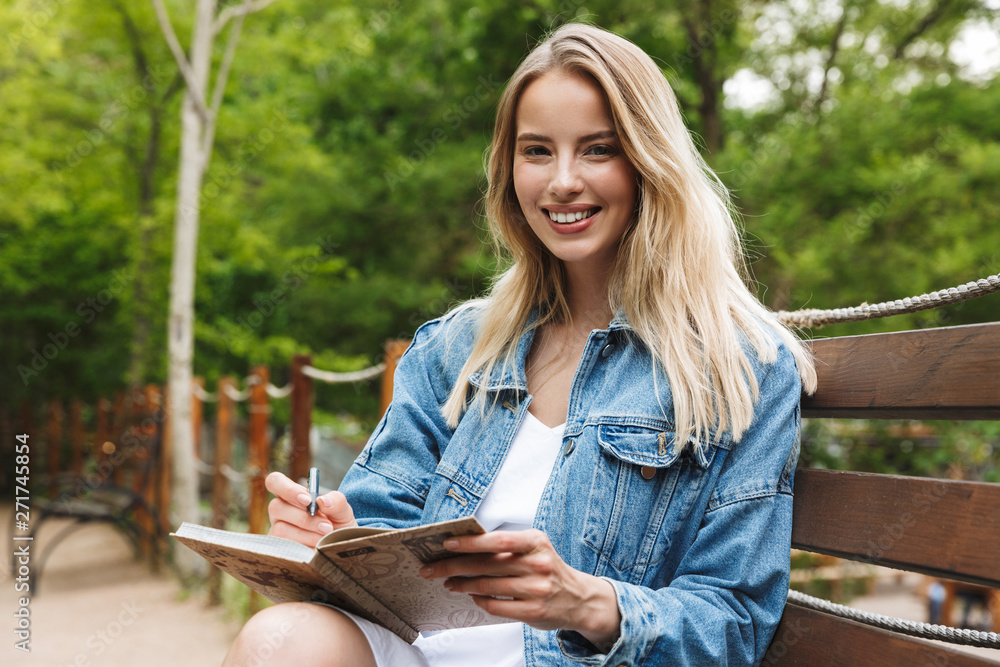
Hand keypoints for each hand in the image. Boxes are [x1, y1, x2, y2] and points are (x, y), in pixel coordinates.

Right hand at [265, 471, 356, 547]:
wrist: (338, 547)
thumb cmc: (337, 525)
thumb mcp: (343, 511)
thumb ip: (336, 501)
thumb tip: (322, 501)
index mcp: (291, 495)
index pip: (275, 482)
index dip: (287, 489)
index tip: (308, 500)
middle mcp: (280, 511)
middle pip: (275, 507)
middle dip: (303, 517)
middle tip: (326, 525)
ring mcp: (276, 530)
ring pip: (281, 529)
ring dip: (308, 533)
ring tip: (325, 536)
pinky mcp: (279, 548)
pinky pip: (285, 546)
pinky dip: (306, 546)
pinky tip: (317, 547)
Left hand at [419, 529, 620, 648]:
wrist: (579, 598)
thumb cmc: (547, 568)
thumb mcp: (535, 548)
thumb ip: (507, 546)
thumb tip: (465, 544)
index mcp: (536, 542)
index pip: (497, 540)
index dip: (470, 542)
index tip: (446, 543)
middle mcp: (538, 564)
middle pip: (486, 564)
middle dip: (454, 565)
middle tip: (431, 567)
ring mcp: (536, 589)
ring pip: (487, 586)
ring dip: (462, 584)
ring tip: (448, 582)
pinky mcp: (533, 612)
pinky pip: (496, 606)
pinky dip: (479, 600)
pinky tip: (471, 596)